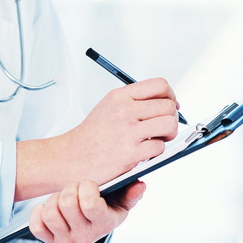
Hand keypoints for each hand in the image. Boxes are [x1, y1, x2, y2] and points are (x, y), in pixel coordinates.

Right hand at [15, 78, 178, 200]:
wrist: (71, 157)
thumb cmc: (93, 135)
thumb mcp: (109, 106)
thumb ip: (135, 101)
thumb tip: (168, 102)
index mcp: (120, 96)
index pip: (160, 85)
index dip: (170, 96)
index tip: (169, 106)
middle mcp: (124, 110)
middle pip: (168, 106)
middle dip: (171, 118)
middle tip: (161, 127)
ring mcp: (128, 131)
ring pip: (169, 125)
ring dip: (168, 134)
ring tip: (156, 139)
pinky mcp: (130, 153)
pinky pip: (160, 147)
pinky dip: (156, 152)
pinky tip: (144, 152)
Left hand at [29, 180, 145, 242]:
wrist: (93, 222)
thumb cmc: (109, 205)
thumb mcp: (123, 200)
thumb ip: (132, 193)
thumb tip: (139, 185)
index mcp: (105, 224)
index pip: (90, 203)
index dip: (86, 187)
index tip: (89, 184)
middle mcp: (85, 237)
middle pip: (67, 203)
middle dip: (70, 188)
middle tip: (75, 188)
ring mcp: (66, 241)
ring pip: (49, 212)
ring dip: (54, 199)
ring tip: (63, 198)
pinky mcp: (50, 241)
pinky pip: (36, 226)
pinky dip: (38, 212)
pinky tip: (48, 208)